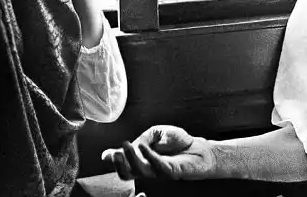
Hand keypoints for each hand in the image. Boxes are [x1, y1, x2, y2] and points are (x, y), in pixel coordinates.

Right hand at [101, 125, 216, 180]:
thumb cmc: (178, 141)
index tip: (106, 154)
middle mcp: (148, 169)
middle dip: (118, 165)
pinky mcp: (171, 172)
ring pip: (139, 172)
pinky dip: (148, 156)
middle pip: (127, 174)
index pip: (124, 164)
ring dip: (130, 159)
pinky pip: (157, 166)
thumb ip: (144, 137)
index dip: (113, 161)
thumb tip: (131, 144)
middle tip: (114, 153)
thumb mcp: (158, 133)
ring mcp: (158, 172)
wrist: (199, 147)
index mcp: (142, 160)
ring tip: (126, 146)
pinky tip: (143, 147)